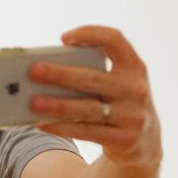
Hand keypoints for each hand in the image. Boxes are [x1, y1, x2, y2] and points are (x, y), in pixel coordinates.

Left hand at [29, 26, 161, 168]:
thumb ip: (91, 75)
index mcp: (134, 68)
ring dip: (57, 105)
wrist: (145, 142)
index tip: (64, 38)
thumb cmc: (117, 104)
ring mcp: (133, 116)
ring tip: (32, 102)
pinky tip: (42, 123)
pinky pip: (87, 132)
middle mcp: (136, 89)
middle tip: (33, 71)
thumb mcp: (115, 85)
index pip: (116, 41)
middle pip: (92, 79)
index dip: (91, 34)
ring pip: (87, 109)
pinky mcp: (126, 139)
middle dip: (60, 74)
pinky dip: (62, 127)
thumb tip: (44, 72)